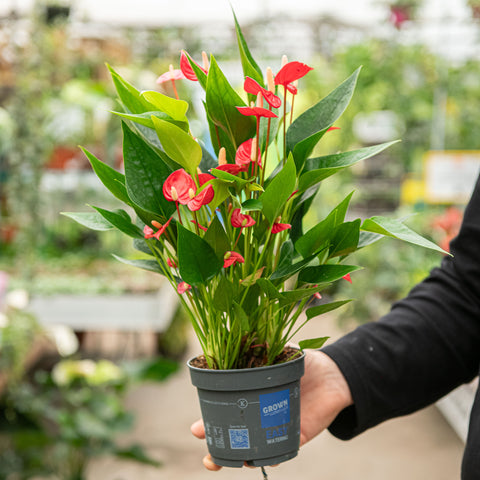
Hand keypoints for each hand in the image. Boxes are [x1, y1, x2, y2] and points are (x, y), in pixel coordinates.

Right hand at [190, 350, 352, 470]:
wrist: (333, 372)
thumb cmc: (302, 361)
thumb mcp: (278, 352)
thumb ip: (260, 348)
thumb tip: (240, 336)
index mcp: (252, 394)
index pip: (226, 410)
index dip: (210, 421)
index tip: (195, 430)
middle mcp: (261, 414)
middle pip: (236, 437)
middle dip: (219, 449)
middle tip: (208, 455)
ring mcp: (277, 427)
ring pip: (255, 449)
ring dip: (240, 458)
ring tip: (229, 462)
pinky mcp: (296, 434)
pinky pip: (282, 450)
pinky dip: (270, 457)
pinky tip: (259, 459)